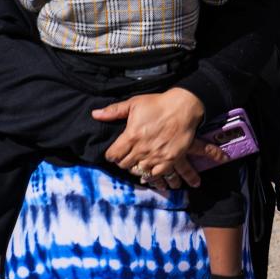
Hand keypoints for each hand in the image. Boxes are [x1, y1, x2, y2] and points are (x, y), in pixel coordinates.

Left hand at [92, 88, 216, 186]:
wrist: (184, 107)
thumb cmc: (159, 103)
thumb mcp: (134, 103)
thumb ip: (114, 111)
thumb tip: (95, 114)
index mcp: (131, 136)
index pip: (112, 156)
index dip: (112, 154)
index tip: (117, 151)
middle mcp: (142, 149)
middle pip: (124, 165)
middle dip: (124, 160)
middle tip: (129, 154)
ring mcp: (156, 156)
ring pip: (139, 171)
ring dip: (138, 166)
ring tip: (140, 159)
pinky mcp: (170, 159)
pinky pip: (155, 174)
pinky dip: (151, 172)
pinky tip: (151, 166)